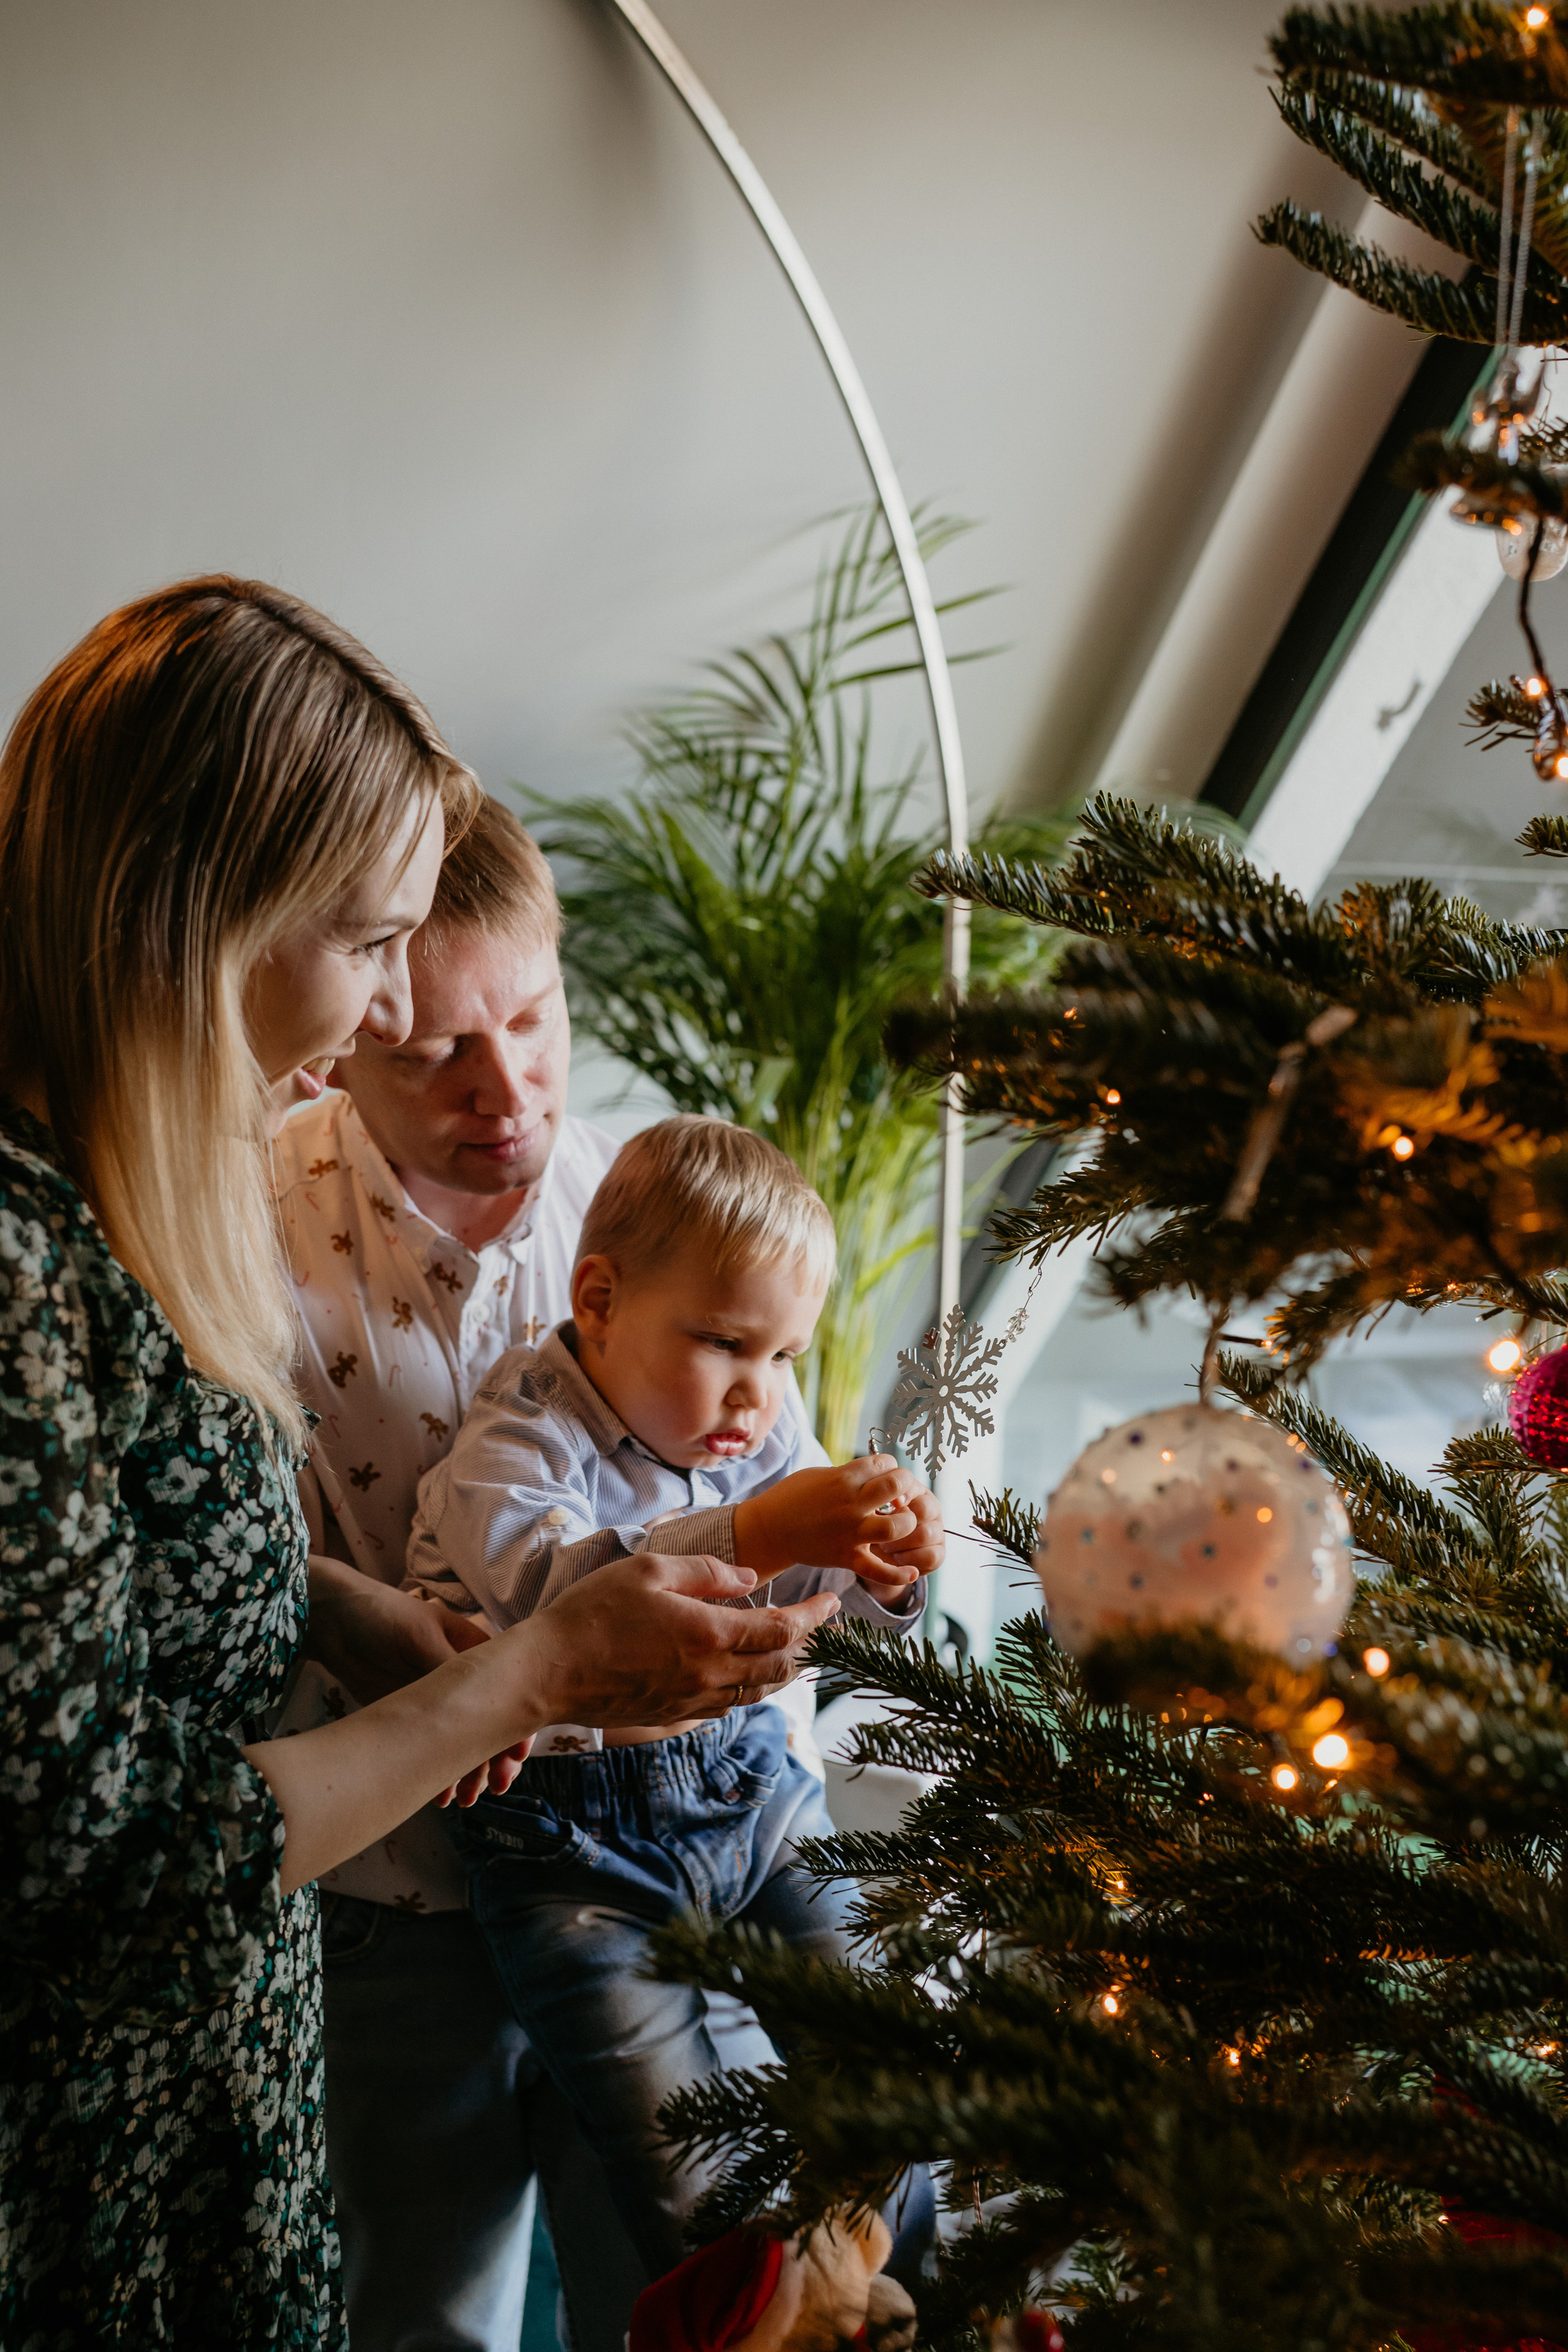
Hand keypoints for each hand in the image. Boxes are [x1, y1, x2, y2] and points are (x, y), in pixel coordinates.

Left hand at [304, 1558, 528, 1805]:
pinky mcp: (413, 1719)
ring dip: (469, 1772)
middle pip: (492, 1725)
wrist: (333, 1621)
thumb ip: (454, 1674)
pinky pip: (433, 1751)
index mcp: (479, 1657)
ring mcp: (439, 1704)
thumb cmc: (385, 1616)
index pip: (510, 1694)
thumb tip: (485, 1716)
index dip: (516, 1727)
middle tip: (492, 1788)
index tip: (515, 1760)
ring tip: (463, 1799)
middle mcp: (466, 1683)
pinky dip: (440, 1773)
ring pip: (464, 1744)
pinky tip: (439, 1795)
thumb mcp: (422, 1639)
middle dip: (495, 1758)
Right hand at [518, 1552, 839, 1727]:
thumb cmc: (592, 1613)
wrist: (547, 1672)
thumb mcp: (649, 1570)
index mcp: (709, 1634)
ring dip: (783, 1671)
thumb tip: (749, 1581)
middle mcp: (709, 1675)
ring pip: (757, 1692)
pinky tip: (745, 1674)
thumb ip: (706, 1572)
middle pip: (780, 1668)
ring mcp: (691, 1701)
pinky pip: (727, 1705)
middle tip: (819, 1625)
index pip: (784, 1629)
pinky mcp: (672, 1715)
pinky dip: (750, 1688)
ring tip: (794, 1650)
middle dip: (808, 1646)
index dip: (815, 1616)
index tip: (832, 1601)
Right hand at [732, 1456, 925, 1583]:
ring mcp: (849, 1533)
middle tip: (899, 1497)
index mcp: (843, 1478)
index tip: (883, 1476)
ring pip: (895, 1527)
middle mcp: (850, 1504)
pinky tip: (912, 1572)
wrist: (769, 1529)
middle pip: (896, 1486)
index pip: (885, 1462)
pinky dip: (899, 1575)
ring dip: (907, 1523)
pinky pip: (879, 1570)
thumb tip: (880, 1475)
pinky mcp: (846, 1557)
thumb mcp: (822, 1475)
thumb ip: (851, 1474)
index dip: (890, 1467)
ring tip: (902, 1523)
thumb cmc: (794, 1497)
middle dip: (906, 1486)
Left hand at [858, 1483, 943, 1606]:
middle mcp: (932, 1510)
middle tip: (878, 1531)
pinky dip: (911, 1558)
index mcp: (918, 1492)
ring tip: (884, 1545)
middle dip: (897, 1523)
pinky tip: (896, 1557)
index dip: (897, 1499)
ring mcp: (937, 1532)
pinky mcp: (938, 1555)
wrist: (876, 1548)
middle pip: (923, 1511)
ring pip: (925, 1534)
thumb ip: (883, 1496)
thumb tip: (896, 1500)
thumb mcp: (875, 1506)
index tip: (880, 1508)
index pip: (913, 1489)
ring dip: (900, 1542)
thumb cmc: (874, 1520)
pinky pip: (931, 1556)